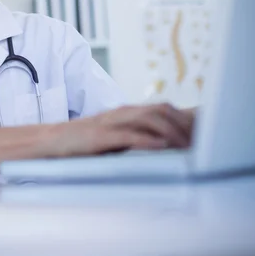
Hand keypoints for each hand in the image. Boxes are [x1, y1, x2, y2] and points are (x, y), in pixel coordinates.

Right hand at [53, 103, 193, 156]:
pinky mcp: (100, 136)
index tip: (204, 131)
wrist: (50, 141)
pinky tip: (162, 148)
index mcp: (127, 112)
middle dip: (185, 124)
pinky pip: (129, 135)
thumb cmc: (83, 143)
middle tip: (203, 139)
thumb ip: (135, 137)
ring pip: (149, 119)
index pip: (164, 108)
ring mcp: (111, 123)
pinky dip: (148, 141)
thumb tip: (163, 147)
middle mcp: (122, 112)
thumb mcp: (114, 137)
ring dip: (172, 132)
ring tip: (189, 146)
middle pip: (162, 110)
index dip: (186, 117)